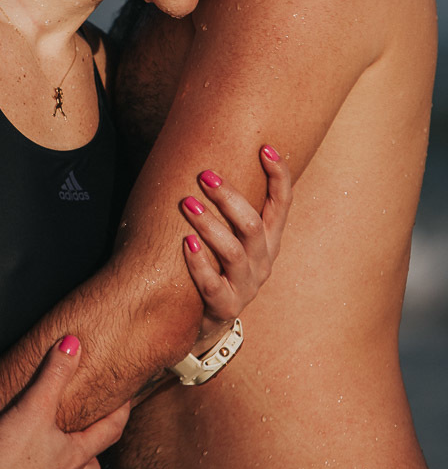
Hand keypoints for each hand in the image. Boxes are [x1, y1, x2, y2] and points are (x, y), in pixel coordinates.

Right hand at [0, 336, 129, 468]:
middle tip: (87, 434)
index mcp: (73, 457)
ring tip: (53, 455)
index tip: (126, 400)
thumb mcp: (35, 405)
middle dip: (92, 451)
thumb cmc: (10, 450)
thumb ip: (55, 373)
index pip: (109, 433)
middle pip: (91, 468)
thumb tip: (73, 343)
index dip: (120, 414)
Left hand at [182, 144, 290, 351]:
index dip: (279, 177)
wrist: (209, 320)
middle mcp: (262, 261)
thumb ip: (227, 205)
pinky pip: (212, 284)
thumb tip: (205, 156)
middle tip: (204, 175)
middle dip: (230, 197)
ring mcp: (245, 286)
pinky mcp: (224, 307)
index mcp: (268, 240)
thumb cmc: (217, 263)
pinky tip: (186, 243)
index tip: (266, 148)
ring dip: (210, 225)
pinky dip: (199, 262)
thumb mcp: (231, 235)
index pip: (282, 204)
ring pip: (234, 252)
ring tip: (187, 203)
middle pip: (254, 225)